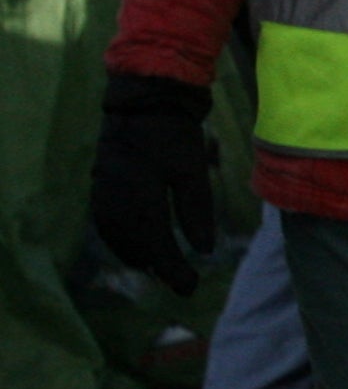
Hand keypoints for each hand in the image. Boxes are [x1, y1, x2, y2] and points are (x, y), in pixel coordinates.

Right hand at [89, 72, 218, 294]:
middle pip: (134, 245)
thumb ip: (196, 211)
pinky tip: (135, 248)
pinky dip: (120, 240)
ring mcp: (104, 190)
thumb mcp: (192, 171)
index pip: (155, 244)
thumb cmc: (174, 134)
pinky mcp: (101, 184)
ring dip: (136, 256)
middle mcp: (116, 197)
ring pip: (116, 237)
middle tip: (180, 283)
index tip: (190, 287)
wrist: (143, 100)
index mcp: (139, 194)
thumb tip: (204, 251)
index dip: (172, 269)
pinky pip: (106, 222)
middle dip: (157, 267)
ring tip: (159, 270)